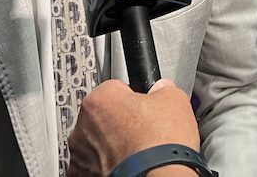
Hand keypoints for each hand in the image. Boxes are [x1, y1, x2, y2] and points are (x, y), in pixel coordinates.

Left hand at [67, 78, 199, 176]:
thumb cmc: (161, 146)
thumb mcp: (174, 99)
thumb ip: (161, 88)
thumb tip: (161, 89)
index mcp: (99, 99)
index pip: (116, 88)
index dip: (134, 98)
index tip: (144, 108)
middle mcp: (83, 126)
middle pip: (103, 115)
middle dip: (121, 122)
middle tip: (144, 131)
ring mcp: (81, 155)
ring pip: (97, 142)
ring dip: (113, 145)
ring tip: (138, 152)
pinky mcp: (84, 176)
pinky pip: (94, 165)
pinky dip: (108, 166)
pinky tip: (128, 166)